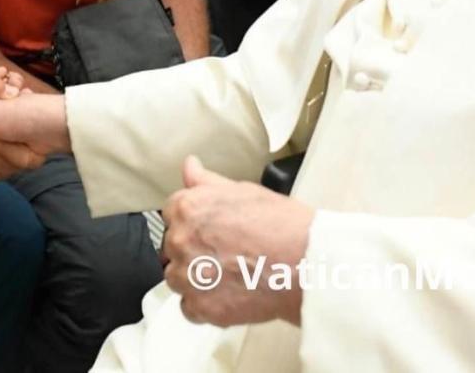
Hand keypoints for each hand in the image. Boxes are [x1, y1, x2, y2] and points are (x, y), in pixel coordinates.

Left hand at [162, 156, 313, 327]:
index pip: (171, 213)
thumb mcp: (242, 191)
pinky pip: (188, 307)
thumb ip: (207, 182)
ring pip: (177, 277)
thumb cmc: (280, 226)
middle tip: (223, 251)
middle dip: (192, 247)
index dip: (191, 220)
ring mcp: (188, 277)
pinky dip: (204, 304)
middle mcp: (181, 241)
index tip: (207, 228)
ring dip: (194, 277)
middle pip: (172, 245)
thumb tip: (190, 167)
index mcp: (188, 208)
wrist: (303, 265)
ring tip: (227, 273)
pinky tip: (227, 292)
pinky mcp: (200, 308)